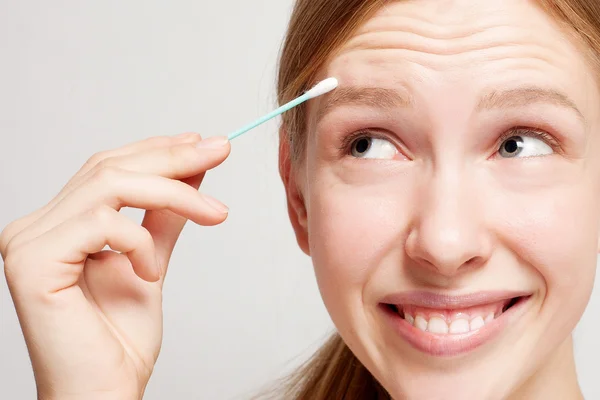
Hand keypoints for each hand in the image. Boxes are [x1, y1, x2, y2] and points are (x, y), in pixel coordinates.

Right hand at [1, 133, 229, 398]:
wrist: (104, 393)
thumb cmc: (120, 340)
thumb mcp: (151, 262)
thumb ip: (163, 218)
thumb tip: (192, 173)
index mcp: (60, 225)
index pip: (108, 168)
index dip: (157, 150)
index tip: (203, 143)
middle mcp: (36, 227)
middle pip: (109, 167)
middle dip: (172, 157)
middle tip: (220, 150)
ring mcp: (28, 242)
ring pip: (109, 185)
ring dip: (174, 194)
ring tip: (214, 215)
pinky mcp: (32, 262)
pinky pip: (102, 221)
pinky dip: (140, 241)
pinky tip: (151, 273)